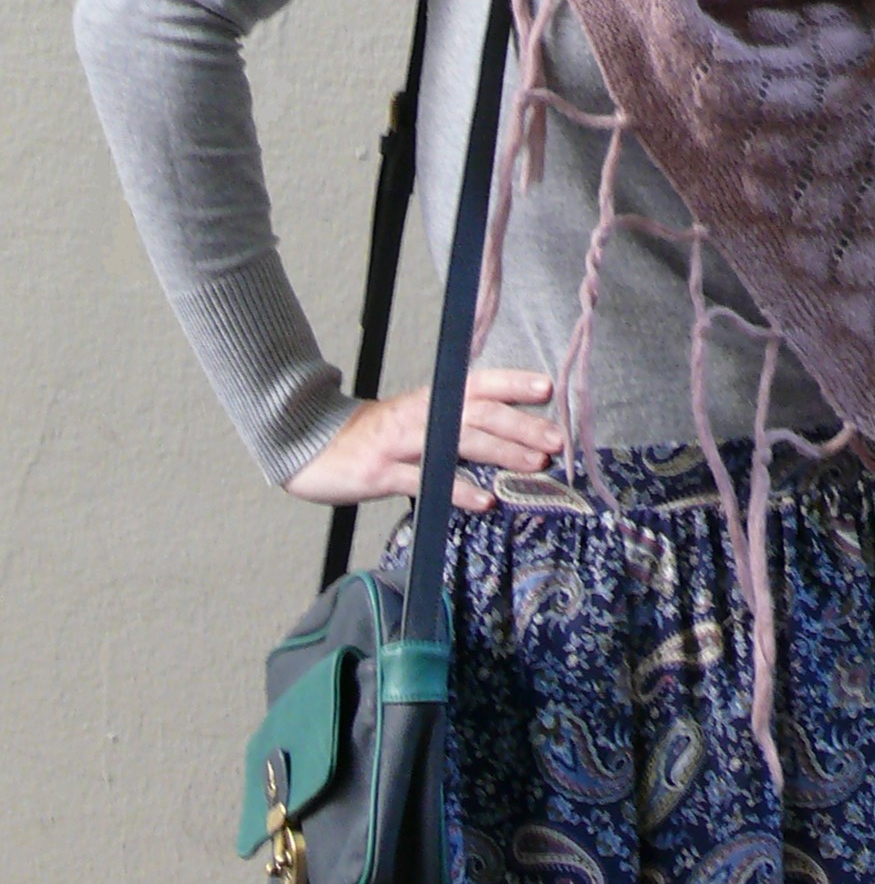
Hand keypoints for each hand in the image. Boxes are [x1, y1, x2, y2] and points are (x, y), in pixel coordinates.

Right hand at [283, 368, 561, 511]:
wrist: (310, 446)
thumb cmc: (377, 437)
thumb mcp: (418, 420)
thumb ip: (458, 423)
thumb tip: (515, 434)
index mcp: (432, 399)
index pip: (478, 383)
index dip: (512, 383)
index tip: (547, 388)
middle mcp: (420, 415)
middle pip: (477, 413)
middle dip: (520, 425)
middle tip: (556, 440)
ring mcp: (400, 443)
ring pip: (457, 442)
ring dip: (500, 452)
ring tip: (534, 465)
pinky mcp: (381, 473)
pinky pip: (425, 481)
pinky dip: (456, 490)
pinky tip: (484, 500)